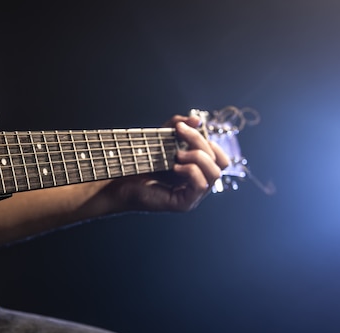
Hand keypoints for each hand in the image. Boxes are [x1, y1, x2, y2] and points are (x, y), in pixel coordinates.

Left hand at [101, 115, 230, 212]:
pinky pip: (201, 185)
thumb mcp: (161, 140)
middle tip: (179, 133)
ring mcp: (193, 195)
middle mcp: (199, 183)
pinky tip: (175, 166)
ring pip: (215, 173)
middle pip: (220, 161)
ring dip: (198, 157)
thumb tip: (196, 120)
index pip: (221, 157)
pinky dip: (191, 171)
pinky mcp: (184, 203)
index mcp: (198, 170)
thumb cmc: (138, 163)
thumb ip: (177, 127)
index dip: (210, 141)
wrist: (118, 181)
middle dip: (200, 142)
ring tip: (177, 154)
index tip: (187, 129)